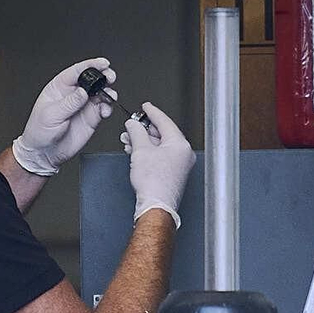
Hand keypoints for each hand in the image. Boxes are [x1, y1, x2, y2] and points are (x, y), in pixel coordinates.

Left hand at [11, 57, 115, 175]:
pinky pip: (104, 108)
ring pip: (101, 92)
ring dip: (108, 92)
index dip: (91, 65)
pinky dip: (108, 107)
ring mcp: (83, 105)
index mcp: (59, 87)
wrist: (44, 153)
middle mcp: (73, 94)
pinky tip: (105, 111)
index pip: (77, 71)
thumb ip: (69, 103)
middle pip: (92, 79)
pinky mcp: (91, 118)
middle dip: (104, 76)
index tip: (102, 63)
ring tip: (110, 96)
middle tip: (110, 78)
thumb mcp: (51, 115)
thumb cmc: (39, 132)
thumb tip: (83, 92)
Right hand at [123, 102, 193, 227]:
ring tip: (129, 140)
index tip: (145, 106)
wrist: (156, 205)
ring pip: (160, 145)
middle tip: (132, 125)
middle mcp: (184, 153)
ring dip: (144, 141)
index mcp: (180, 144)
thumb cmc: (154, 183)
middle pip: (162, 133)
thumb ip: (136, 132)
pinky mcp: (174, 173)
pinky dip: (149, 151)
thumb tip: (133, 124)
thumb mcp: (140, 150)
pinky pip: (161, 155)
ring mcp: (180, 164)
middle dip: (144, 129)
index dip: (152, 112)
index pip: (165, 121)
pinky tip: (136, 151)